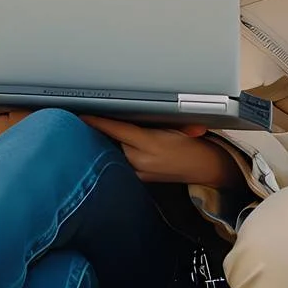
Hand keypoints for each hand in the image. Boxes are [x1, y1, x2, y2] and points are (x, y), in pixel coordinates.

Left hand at [80, 116, 243, 186]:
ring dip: (110, 144)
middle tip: (92, 119)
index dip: (98, 122)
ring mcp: (140, 173)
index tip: (83, 115)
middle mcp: (142, 160)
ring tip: (103, 133)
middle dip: (104, 131)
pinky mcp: (140, 180)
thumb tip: (133, 108)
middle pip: (113, 142)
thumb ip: (152, 118)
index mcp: (151, 143)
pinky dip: (118, 154)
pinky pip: (122, 164)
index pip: (117, 130)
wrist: (204, 167)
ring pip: (116, 154)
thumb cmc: (192, 144)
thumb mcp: (175, 125)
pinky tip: (116, 148)